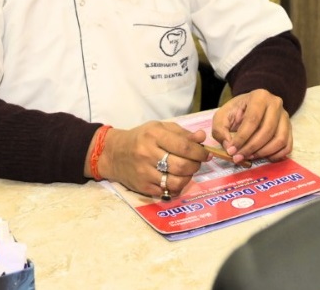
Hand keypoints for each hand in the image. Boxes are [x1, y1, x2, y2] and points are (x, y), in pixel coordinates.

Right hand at [95, 121, 209, 198]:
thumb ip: (182, 133)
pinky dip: (177, 187)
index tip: (206, 154)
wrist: (114, 153)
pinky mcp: (143, 187)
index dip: (200, 152)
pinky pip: (167, 192)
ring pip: (176, 181)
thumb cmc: (141, 138)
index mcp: (154, 135)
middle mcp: (148, 153)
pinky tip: (176, 179)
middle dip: (196, 165)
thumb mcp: (159, 128)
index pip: (184, 146)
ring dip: (188, 178)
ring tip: (187, 171)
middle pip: (182, 165)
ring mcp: (145, 172)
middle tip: (197, 162)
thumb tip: (202, 137)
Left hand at [211, 89, 292, 164]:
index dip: (242, 138)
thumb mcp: (222, 116)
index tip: (232, 151)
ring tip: (249, 157)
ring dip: (263, 153)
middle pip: (267, 131)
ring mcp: (285, 116)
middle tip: (239, 157)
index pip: (252, 120)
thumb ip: (220, 130)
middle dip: (251, 148)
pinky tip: (263, 157)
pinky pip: (287, 146)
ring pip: (280, 140)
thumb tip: (230, 147)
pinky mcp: (289, 129)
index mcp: (259, 96)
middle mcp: (276, 104)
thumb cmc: (236, 111)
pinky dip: (276, 155)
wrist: (250, 106)